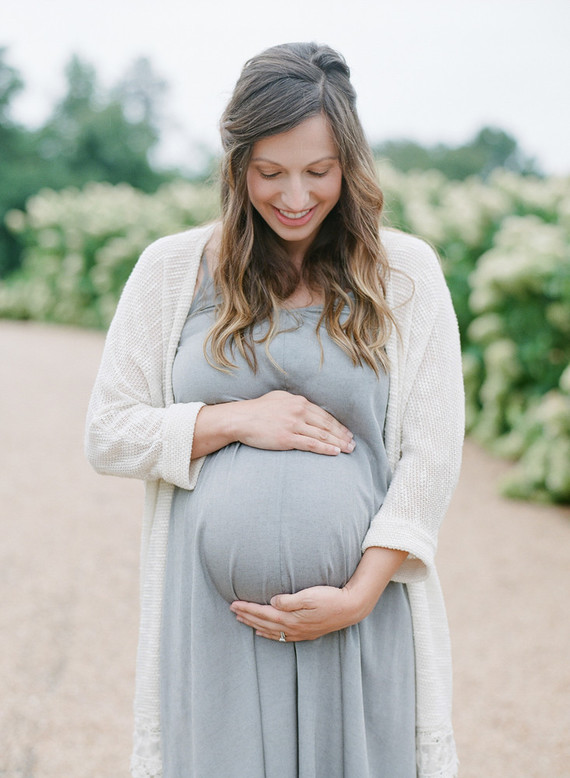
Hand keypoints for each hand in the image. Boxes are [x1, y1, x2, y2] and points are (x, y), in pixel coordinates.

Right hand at [228, 390, 354, 455]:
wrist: (240, 419)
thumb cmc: (257, 410)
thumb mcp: (278, 398)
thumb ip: (294, 403)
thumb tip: (306, 407)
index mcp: (298, 402)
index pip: (324, 415)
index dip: (338, 425)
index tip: (347, 432)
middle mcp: (299, 411)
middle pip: (326, 425)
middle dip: (342, 435)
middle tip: (353, 443)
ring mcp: (293, 425)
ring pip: (322, 435)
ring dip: (338, 443)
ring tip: (348, 449)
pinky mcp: (287, 438)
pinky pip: (311, 444)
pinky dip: (325, 448)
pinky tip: (335, 452)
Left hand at [230, 585, 361, 642]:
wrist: (351, 608)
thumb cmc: (330, 598)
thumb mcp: (309, 595)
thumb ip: (288, 600)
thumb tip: (272, 602)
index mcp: (290, 618)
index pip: (262, 613)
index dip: (247, 609)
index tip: (233, 604)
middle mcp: (292, 628)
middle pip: (263, 623)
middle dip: (247, 616)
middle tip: (232, 611)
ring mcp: (299, 632)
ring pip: (270, 630)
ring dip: (254, 625)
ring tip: (242, 621)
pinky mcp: (306, 632)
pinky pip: (281, 636)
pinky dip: (268, 634)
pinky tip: (263, 632)